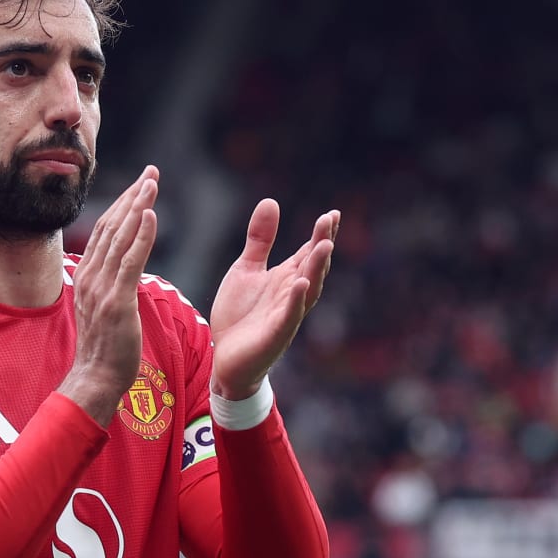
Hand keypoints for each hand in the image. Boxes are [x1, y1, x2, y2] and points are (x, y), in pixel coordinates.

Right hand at [59, 165, 158, 423]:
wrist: (96, 378)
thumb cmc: (104, 347)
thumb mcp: (102, 306)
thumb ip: (108, 282)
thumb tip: (117, 265)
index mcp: (88, 275)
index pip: (106, 230)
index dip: (123, 204)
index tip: (140, 183)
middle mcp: (92, 276)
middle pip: (113, 226)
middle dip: (133, 196)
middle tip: (151, 172)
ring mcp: (103, 288)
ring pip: (121, 237)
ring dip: (138, 206)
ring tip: (152, 183)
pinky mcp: (118, 301)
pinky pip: (131, 261)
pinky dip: (141, 235)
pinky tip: (150, 214)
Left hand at [209, 201, 337, 399]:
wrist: (224, 357)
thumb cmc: (240, 315)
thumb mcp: (246, 270)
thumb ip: (259, 240)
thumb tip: (271, 201)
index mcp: (287, 278)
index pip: (308, 252)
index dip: (321, 234)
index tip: (333, 213)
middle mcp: (292, 294)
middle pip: (312, 267)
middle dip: (322, 244)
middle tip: (329, 221)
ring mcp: (286, 315)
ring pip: (308, 290)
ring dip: (316, 269)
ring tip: (324, 245)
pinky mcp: (275, 335)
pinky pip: (290, 317)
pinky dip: (297, 301)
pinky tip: (301, 284)